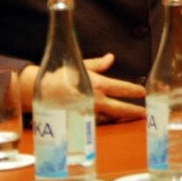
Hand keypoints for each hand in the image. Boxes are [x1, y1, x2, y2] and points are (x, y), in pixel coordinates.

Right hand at [18, 53, 145, 123]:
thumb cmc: (60, 74)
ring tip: (131, 118)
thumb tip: (112, 57)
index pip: (121, 88)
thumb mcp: (80, 65)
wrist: (36, 89)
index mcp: (97, 84)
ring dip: (119, 118)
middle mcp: (94, 100)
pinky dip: (103, 121)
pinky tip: (110, 121)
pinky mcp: (78, 121)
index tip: (143, 92)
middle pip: (119, 109)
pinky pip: (94, 122)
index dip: (133, 90)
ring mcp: (87, 112)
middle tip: (144, 113)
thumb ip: (98, 64)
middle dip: (133, 112)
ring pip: (108, 117)